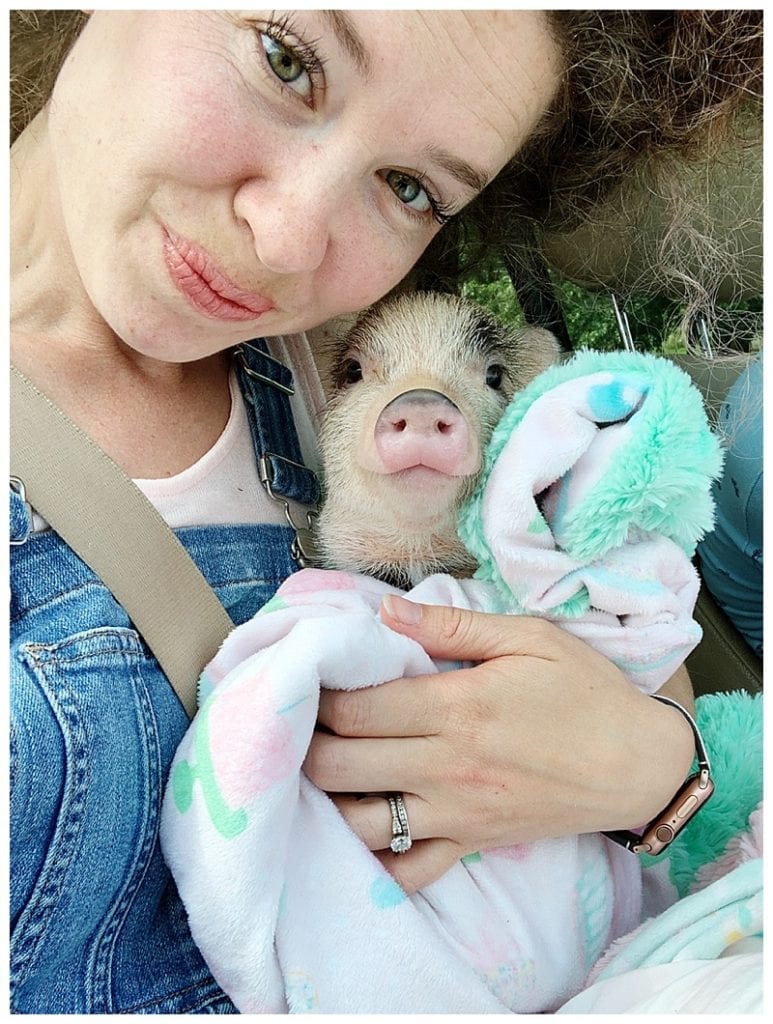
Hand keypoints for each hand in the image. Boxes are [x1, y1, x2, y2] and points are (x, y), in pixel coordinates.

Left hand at [304, 594, 694, 893]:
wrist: (640, 765)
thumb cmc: (586, 692)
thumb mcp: (529, 638)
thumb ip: (452, 626)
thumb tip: (385, 611)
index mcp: (458, 708)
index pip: (357, 709)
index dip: (318, 695)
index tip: (308, 679)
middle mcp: (447, 767)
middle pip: (341, 766)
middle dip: (306, 743)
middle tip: (301, 721)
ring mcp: (457, 814)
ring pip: (360, 824)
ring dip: (326, 799)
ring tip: (320, 768)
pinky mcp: (471, 843)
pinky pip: (407, 871)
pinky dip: (373, 859)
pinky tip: (356, 830)